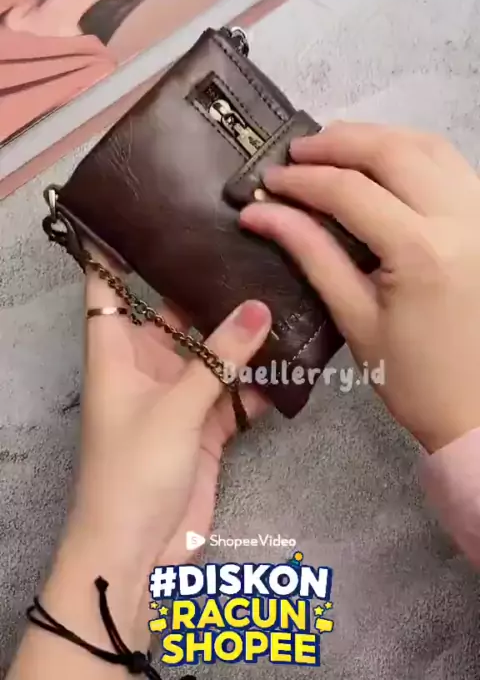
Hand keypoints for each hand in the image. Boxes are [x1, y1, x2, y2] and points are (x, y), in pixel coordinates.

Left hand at [8, 254, 270, 677]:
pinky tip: (292, 356)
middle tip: (254, 246)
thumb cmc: (133, 472)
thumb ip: (218, 358)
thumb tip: (258, 307)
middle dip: (210, 288)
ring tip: (285, 290)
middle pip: (176, 313)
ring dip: (244, 334)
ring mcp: (180, 394)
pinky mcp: (208, 424)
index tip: (150, 211)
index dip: (117, 250)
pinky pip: (237, 389)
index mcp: (116, 350)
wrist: (139, 552)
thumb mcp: (175, 408)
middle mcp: (147, 364)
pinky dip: (260, 379)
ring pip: (215, 350)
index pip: (106, 287)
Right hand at [241, 122, 479, 453]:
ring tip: (335, 145)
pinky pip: (452, 164)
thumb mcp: (355, 319)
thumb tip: (260, 211)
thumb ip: (311, 254)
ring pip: (429, 146)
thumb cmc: (415, 378)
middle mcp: (462, 219)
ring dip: (378, 137)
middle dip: (338, 143)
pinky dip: (414, 150)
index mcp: (422, 251)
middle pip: (392, 152)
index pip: (350, 192)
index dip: (303, 181)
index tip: (270, 180)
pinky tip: (384, 159)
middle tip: (298, 151)